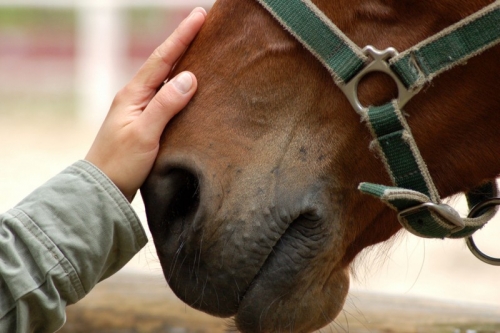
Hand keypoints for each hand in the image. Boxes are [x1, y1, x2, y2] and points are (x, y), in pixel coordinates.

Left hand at [85, 7, 206, 200]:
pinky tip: (191, 86)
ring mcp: (140, 110)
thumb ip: (166, 105)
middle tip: (203, 24)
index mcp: (133, 94)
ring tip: (202, 49)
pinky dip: (180, 86)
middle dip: (183, 42)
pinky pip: (167, 97)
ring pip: (166, 80)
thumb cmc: (120, 163)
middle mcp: (136, 97)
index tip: (199, 16)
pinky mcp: (146, 123)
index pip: (162, 59)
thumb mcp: (144, 134)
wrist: (102, 189)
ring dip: (183, 62)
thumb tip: (190, 77)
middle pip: (164, 63)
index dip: (181, 36)